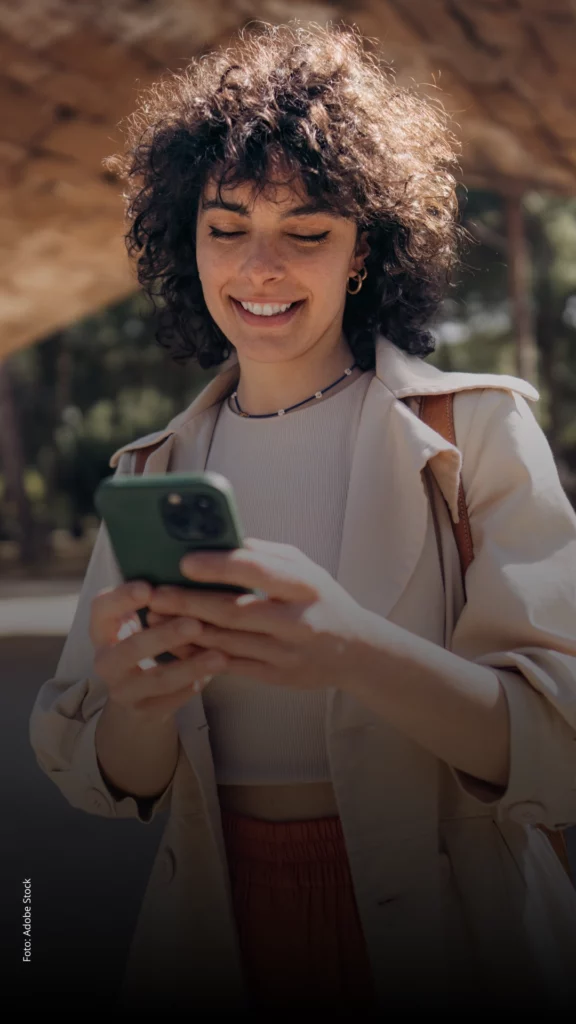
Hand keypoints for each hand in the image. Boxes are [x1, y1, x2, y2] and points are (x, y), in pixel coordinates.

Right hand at [89, 581, 227, 719]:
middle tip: (194, 623)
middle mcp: (106, 660)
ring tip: (220, 656)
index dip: (122, 598)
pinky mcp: (143, 711)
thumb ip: (159, 597)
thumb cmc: (148, 639)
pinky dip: (194, 686)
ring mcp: (122, 689)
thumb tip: (200, 563)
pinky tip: (215, 673)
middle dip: (164, 636)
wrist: (138, 692)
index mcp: (103, 629)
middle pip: (130, 648)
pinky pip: (171, 701)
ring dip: (189, 667)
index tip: (149, 588)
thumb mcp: (143, 617)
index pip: (102, 609)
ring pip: (156, 680)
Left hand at [146, 538, 369, 691]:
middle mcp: (297, 621)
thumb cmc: (322, 600)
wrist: (354, 651)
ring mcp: (286, 653)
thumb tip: (221, 541)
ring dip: (186, 630)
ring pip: (226, 642)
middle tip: (156, 593)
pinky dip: (199, 655)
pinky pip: (230, 666)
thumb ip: (266, 554)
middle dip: (189, 602)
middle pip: (234, 612)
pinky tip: (176, 643)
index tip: (184, 561)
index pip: (258, 572)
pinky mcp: (276, 677)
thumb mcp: (305, 568)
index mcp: (305, 586)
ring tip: (155, 616)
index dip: (219, 566)